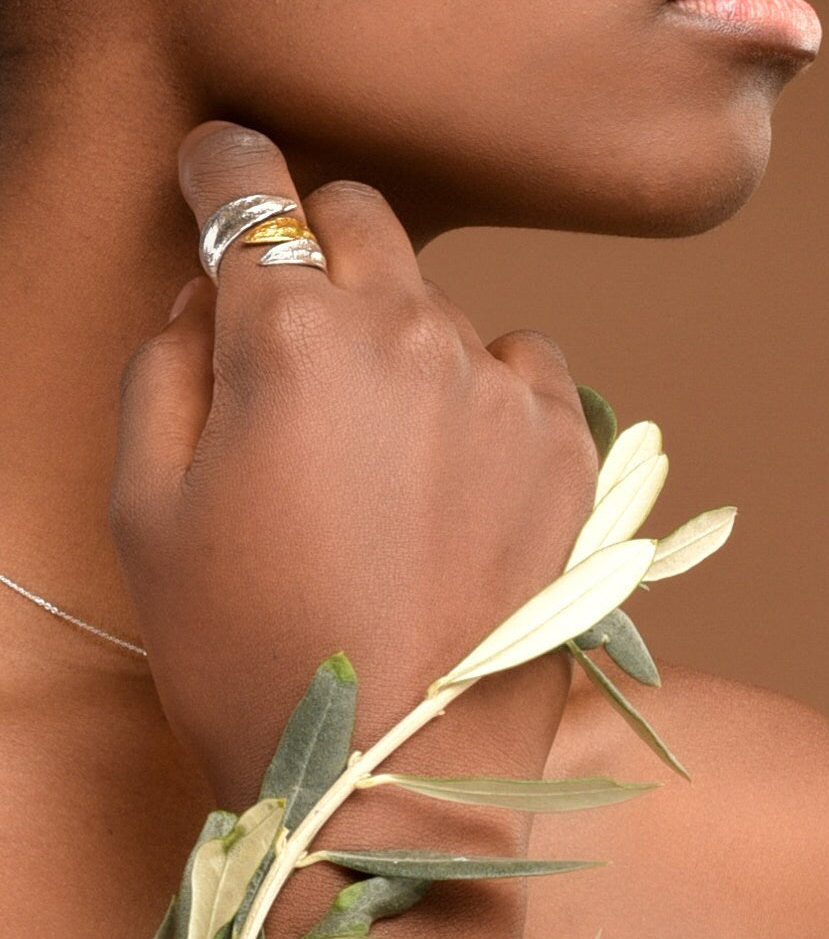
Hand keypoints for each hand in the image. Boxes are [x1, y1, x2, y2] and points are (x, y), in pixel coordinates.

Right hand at [108, 121, 598, 809]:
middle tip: (292, 313)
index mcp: (290, 338)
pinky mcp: (570, 444)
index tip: (222, 160)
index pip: (251, 197)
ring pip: (440, 300)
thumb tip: (205, 293)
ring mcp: (501, 387)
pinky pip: (523, 364)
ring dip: (399, 335)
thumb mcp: (148, 509)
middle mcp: (409, 334)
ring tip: (377, 447)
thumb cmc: (247, 652)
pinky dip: (482, 389)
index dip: (225, 170)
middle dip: (314, 243)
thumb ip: (165, 366)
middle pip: (360, 219)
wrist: (394, 779)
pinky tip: (456, 468)